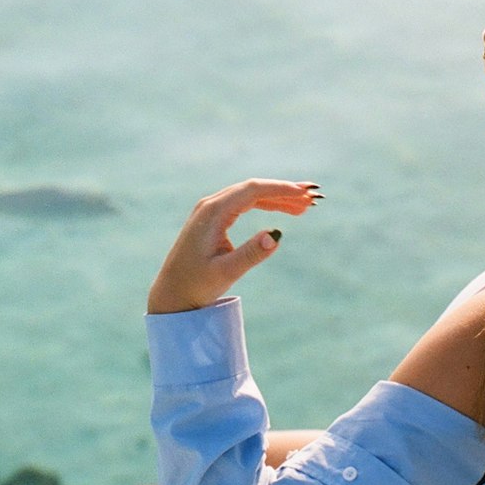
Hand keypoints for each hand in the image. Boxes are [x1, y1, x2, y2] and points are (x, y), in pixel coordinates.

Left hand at [147, 179, 320, 313]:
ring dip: (278, 199)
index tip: (305, 194)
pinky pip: (244, 204)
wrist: (171, 294)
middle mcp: (211, 205)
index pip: (252, 191)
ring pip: (250, 196)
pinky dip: (265, 206)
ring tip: (306, 207)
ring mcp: (211, 210)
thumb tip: (276, 235)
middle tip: (314, 197)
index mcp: (213, 212)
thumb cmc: (195, 285)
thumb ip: (251, 254)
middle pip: (254, 189)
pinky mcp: (214, 219)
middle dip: (284, 192)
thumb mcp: (226, 272)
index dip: (281, 189)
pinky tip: (283, 211)